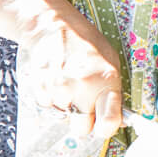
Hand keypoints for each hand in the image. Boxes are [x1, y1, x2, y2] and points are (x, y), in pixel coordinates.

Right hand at [17, 0, 122, 141]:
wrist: (52, 27)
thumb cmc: (86, 44)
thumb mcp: (110, 63)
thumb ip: (113, 91)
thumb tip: (117, 119)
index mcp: (105, 82)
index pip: (108, 122)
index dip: (107, 128)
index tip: (106, 125)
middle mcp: (81, 89)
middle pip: (82, 129)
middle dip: (85, 121)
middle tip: (86, 104)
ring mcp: (58, 91)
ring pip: (64, 118)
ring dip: (67, 107)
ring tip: (70, 84)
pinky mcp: (40, 91)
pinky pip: (49, 108)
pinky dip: (53, 100)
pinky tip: (57, 81)